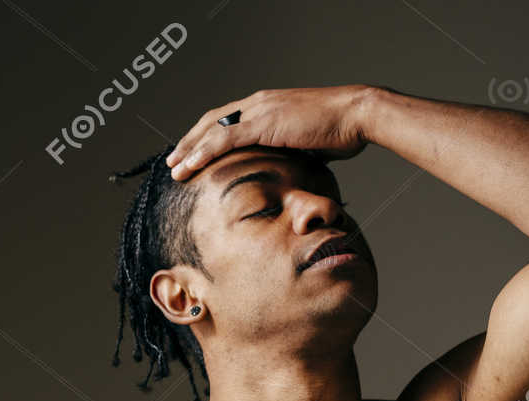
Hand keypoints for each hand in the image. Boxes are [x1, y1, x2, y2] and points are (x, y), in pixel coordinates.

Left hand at [167, 85, 374, 180]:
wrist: (355, 115)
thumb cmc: (339, 131)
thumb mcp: (308, 143)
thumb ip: (290, 150)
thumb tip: (288, 168)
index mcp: (267, 105)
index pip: (227, 119)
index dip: (206, 135)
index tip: (192, 152)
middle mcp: (258, 103)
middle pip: (212, 121)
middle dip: (190, 141)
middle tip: (174, 160)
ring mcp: (259, 110)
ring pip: (212, 130)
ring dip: (190, 149)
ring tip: (174, 167)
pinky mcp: (263, 123)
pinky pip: (224, 139)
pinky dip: (203, 152)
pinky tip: (190, 165)